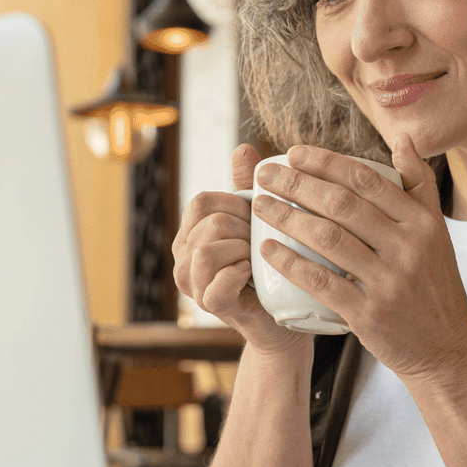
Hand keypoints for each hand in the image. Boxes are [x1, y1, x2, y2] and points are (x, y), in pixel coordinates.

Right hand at [172, 144, 309, 356]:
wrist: (281, 319)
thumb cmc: (268, 267)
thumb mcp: (257, 222)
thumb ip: (247, 188)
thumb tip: (244, 148)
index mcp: (191, 233)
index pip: (202, 201)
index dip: (235, 205)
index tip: (256, 220)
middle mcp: (184, 258)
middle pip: (208, 224)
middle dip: (244, 228)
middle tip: (262, 243)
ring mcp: (193, 285)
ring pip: (207, 252)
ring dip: (241, 251)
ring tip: (257, 258)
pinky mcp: (211, 307)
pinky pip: (216, 285)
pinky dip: (238, 274)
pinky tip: (253, 273)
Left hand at [250, 134, 466, 378]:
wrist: (447, 349)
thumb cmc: (434, 285)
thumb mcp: (437, 232)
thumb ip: (418, 184)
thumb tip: (402, 138)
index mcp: (422, 222)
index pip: (366, 180)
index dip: (325, 162)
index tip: (293, 153)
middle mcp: (408, 247)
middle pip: (342, 204)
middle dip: (297, 184)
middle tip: (265, 176)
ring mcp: (388, 282)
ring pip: (327, 238)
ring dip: (287, 217)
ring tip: (260, 205)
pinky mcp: (369, 314)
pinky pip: (321, 281)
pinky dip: (291, 263)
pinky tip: (268, 249)